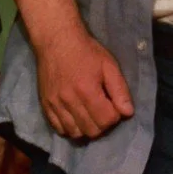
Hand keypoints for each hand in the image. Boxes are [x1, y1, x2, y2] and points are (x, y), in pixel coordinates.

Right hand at [35, 23, 134, 140]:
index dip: (115, 116)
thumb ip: (120, 90)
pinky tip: (75, 117)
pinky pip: (58, 129)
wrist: (56, 40)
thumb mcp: (109, 65)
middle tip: (103, 111)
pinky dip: (69, 128)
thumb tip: (127, 113)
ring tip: (90, 115)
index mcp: (87, 90)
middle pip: (91, 131)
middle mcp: (69, 101)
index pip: (106, 120)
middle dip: (102, 125)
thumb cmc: (86, 51)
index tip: (114, 106)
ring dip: (86, 128)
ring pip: (74, 133)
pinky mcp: (45, 105)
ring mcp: (55, 104)